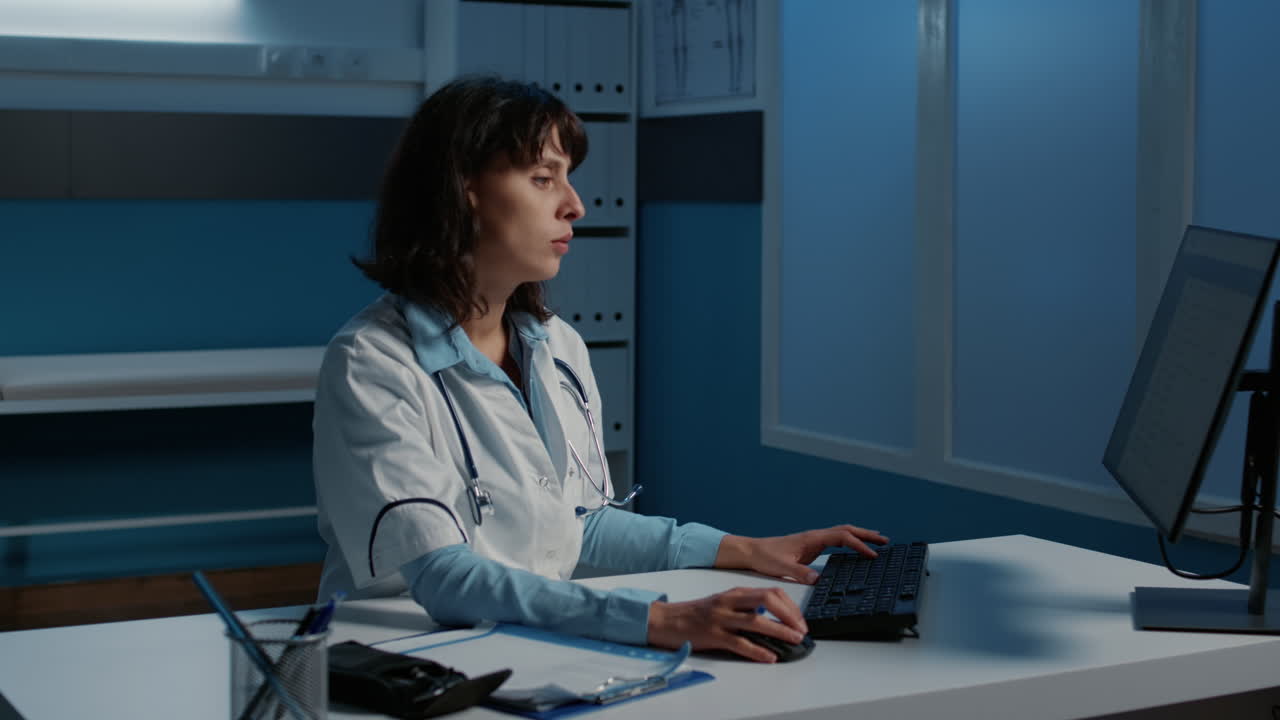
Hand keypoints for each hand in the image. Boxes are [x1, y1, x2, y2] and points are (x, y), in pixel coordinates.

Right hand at [648, 586, 807, 662]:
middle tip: (801, 630)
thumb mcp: (724, 602)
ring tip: (794, 640)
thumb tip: (775, 618)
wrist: (667, 620)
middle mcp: (730, 602)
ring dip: (779, 632)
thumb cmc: (698, 613)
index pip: (771, 592)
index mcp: (735, 593)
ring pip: (756, 622)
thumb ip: (747, 606)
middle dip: (789, 615)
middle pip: (767, 600)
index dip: (790, 606)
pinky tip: (769, 657)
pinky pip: (740, 643)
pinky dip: (757, 651)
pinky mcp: (713, 635)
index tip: (800, 620)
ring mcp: (721, 618)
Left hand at [715, 525, 889, 583]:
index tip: (872, 555)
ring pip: (842, 533)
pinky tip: (853, 549)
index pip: (842, 537)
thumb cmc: (765, 557)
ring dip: (859, 536)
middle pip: (847, 530)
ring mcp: (813, 540)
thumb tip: (818, 579)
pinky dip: (848, 542)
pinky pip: (835, 540)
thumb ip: (800, 573)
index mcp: (812, 538)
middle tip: (885, 541)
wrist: (751, 551)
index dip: (859, 545)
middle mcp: (815, 536)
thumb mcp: (782, 567)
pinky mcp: (810, 546)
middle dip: (866, 535)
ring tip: (877, 541)